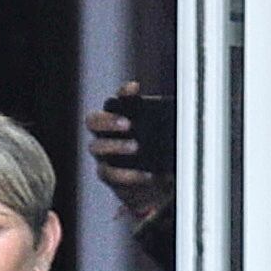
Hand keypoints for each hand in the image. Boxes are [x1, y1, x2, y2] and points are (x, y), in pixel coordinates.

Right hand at [85, 86, 172, 230]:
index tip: (135, 87)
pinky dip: (127, 174)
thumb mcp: (162, 137)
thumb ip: (163, 127)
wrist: (155, 183)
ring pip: (96, 147)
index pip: (116, 100)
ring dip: (116, 146)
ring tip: (136, 147)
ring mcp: (103, 155)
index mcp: (118, 118)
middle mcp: (105, 134)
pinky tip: (145, 174)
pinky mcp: (107, 176)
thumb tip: (178, 118)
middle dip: (108, 120)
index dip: (123, 93)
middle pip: (92, 121)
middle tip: (128, 124)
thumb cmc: (157, 154)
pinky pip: (109, 173)